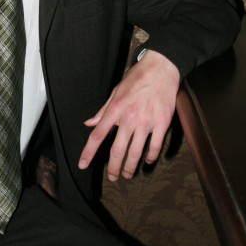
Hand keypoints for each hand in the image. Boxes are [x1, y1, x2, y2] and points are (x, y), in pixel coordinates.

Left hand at [78, 50, 179, 180]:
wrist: (161, 68)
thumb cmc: (137, 78)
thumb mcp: (116, 91)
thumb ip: (103, 110)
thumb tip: (89, 123)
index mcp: (115, 109)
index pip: (98, 135)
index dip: (89, 152)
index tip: (83, 164)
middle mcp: (129, 118)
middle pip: (117, 150)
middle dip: (113, 168)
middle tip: (112, 177)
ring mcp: (147, 121)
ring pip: (136, 152)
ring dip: (130, 167)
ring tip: (127, 174)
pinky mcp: (162, 123)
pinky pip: (155, 147)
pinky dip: (150, 157)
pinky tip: (147, 160)